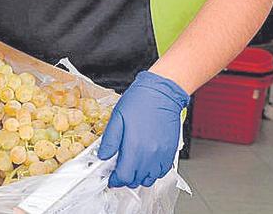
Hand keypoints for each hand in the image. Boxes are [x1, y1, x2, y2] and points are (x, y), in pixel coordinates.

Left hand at [96, 71, 189, 187]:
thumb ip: (109, 140)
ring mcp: (162, 154)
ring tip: (132, 167)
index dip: (115, 179)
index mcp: (135, 147)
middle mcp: (150, 154)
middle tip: (119, 170)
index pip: (124, 176)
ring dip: (139, 177)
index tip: (111, 177)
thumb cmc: (140, 102)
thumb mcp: (117, 118)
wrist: (162, 93)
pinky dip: (152, 172)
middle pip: (136, 180)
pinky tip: (145, 162)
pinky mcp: (170, 152)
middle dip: (125, 178)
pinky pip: (162, 172)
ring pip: (150, 178)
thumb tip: (102, 156)